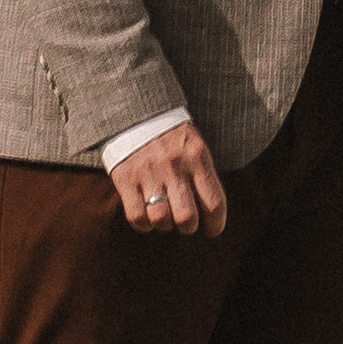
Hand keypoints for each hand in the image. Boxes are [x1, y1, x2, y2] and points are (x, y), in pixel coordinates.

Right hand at [108, 118, 227, 237]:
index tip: (212, 230)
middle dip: (188, 227)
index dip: (216, 224)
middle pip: (187, 217)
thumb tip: (211, 214)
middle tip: (186, 224)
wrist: (136, 112)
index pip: (214, 202)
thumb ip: (203, 175)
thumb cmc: (171, 137)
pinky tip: (146, 216)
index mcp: (197, 157)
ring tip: (165, 217)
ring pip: (161, 219)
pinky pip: (137, 216)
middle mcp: (175, 166)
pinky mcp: (126, 178)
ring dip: (164, 224)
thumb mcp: (195, 147)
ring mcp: (149, 173)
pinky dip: (143, 224)